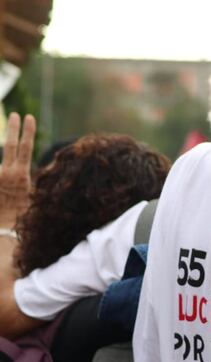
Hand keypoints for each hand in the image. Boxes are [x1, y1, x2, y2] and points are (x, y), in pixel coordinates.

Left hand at [0, 113, 34, 227]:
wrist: (5, 231)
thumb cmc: (21, 217)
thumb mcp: (31, 199)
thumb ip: (33, 181)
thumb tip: (40, 168)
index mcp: (21, 176)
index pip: (24, 148)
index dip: (26, 132)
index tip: (28, 117)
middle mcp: (8, 174)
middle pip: (10, 146)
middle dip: (13, 129)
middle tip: (14, 114)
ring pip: (4, 155)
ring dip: (7, 141)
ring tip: (9, 124)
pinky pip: (2, 168)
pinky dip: (4, 163)